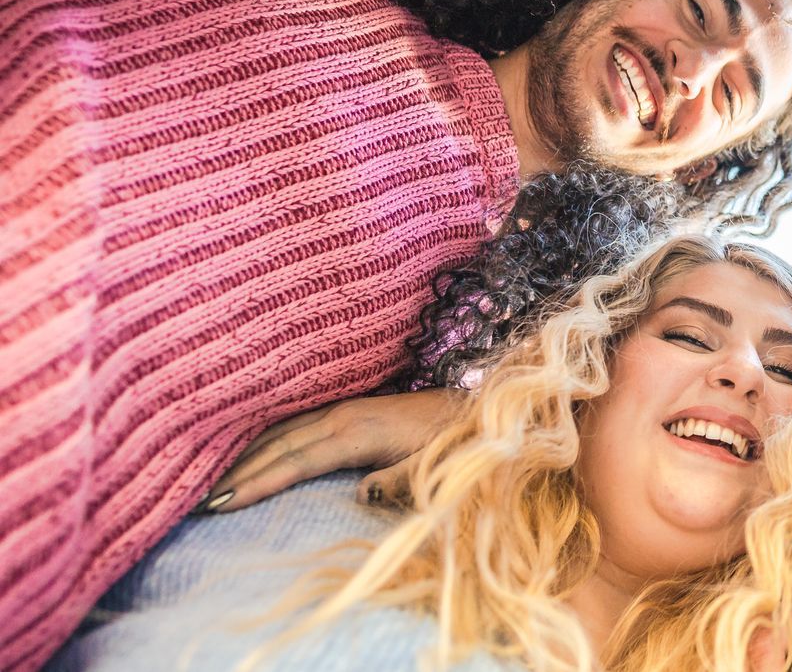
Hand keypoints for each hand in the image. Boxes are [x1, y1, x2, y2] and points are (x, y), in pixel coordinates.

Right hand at [201, 389, 459, 512]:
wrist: (480, 408)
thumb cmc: (459, 443)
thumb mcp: (436, 468)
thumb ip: (400, 482)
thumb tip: (358, 494)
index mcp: (359, 433)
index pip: (295, 462)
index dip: (256, 483)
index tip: (218, 504)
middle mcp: (344, 415)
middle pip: (278, 446)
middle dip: (235, 471)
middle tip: (192, 498)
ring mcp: (344, 407)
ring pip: (282, 431)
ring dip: (244, 453)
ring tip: (207, 477)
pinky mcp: (350, 408)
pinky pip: (295, 423)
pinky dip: (265, 437)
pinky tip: (248, 448)